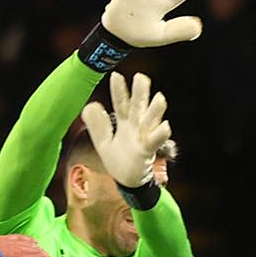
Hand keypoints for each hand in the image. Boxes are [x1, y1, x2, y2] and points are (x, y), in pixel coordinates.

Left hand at [0, 234, 52, 256]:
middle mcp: (17, 248)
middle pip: (37, 250)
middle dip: (45, 256)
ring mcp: (11, 242)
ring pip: (30, 243)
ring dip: (39, 248)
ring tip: (44, 253)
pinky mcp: (5, 238)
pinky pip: (21, 237)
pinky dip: (29, 239)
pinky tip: (33, 241)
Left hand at [80, 71, 176, 189]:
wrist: (128, 181)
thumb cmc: (119, 159)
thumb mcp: (103, 141)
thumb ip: (97, 125)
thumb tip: (89, 105)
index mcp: (125, 122)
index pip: (121, 103)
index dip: (119, 90)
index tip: (115, 75)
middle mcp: (136, 127)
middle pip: (138, 106)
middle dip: (140, 92)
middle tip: (141, 76)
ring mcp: (143, 138)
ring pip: (150, 121)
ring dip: (155, 110)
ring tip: (160, 97)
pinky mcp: (148, 151)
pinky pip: (155, 141)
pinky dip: (160, 134)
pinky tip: (166, 126)